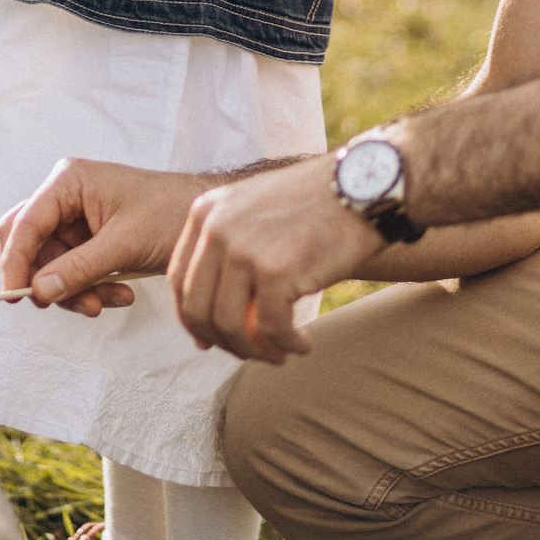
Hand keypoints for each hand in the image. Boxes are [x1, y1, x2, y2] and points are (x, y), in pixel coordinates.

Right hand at [0, 158, 208, 315]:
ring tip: (112, 301)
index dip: (15, 261)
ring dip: (76, 290)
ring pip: (50, 265)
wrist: (208, 218)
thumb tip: (38, 290)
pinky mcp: (89, 240)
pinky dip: (91, 289)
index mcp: (69, 182)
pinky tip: (121, 294)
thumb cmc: (172, 213)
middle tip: (71, 303)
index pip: (24, 223)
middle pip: (29, 244)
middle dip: (48, 279)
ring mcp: (76, 219)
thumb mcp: (125, 243)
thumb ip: (79, 267)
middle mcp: (66, 197)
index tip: (15, 296)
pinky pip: (72, 272)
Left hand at [168, 156, 383, 363]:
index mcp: (205, 212)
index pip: (178, 278)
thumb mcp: (252, 209)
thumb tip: (212, 315)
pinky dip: (286, 345)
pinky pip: (270, 328)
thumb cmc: (314, 202)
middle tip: (250, 353)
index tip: (208, 340)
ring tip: (278, 354)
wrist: (361, 185)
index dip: (190, 318)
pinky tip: (303, 344)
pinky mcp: (275, 271)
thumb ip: (227, 247)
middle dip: (222, 342)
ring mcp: (243, 249)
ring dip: (254, 351)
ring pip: (229, 326)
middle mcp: (216, 229)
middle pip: (198, 308)